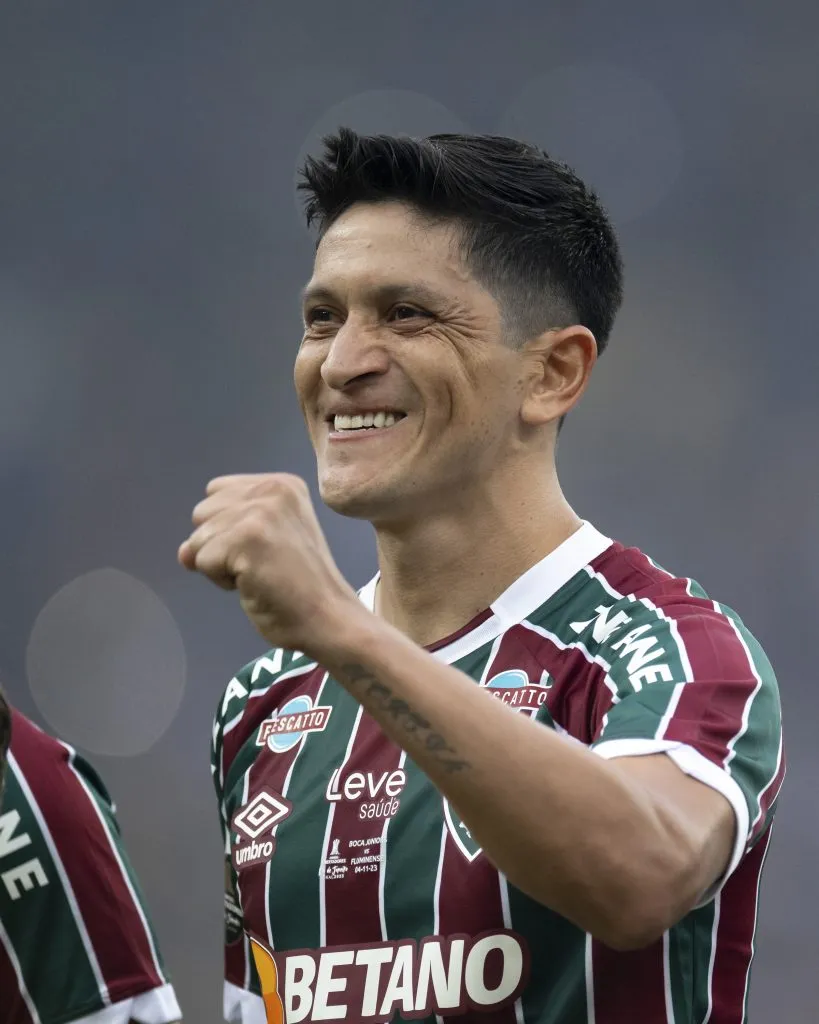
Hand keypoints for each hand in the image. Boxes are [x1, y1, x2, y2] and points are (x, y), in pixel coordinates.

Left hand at [178, 474, 358, 652]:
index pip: (216, 493)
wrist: (327, 617)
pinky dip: (221, 581)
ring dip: (220, 565)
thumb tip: (184, 552)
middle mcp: (272, 489)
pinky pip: (202, 561)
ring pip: (198, 539)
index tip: (263, 547)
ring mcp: (260, 512)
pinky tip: (255, 584)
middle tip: (262, 563)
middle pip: (202, 512)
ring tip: (259, 573)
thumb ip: (224, 532)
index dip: (228, 527)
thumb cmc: (300, 586)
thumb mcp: (266, 541)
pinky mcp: (246, 539)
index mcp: (281, 484)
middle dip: (219, 544)